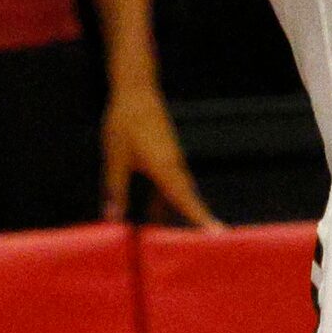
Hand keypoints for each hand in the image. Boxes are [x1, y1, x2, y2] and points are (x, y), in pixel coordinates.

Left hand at [102, 82, 221, 228]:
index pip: (185, 199)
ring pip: (180, 189)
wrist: (136, 92)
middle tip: (209, 241)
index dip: (200, 218)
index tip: (218, 234)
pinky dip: (171, 197)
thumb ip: (116, 190)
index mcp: (164, 167)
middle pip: (188, 197)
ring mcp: (172, 157)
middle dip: (196, 219)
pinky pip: (173, 181)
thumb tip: (113, 218)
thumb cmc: (125, 124)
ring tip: (180, 235)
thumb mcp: (116, 159)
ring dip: (182, 209)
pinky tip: (158, 211)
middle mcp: (174, 164)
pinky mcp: (167, 152)